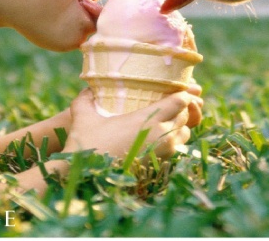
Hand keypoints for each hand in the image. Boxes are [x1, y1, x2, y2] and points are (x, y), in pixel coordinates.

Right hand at [63, 88, 202, 160]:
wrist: (87, 179)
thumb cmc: (87, 146)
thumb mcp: (83, 118)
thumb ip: (85, 100)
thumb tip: (87, 89)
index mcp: (148, 120)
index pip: (180, 101)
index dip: (182, 94)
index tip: (175, 90)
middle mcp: (161, 136)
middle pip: (185, 116)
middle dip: (180, 108)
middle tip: (167, 102)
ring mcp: (163, 153)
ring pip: (184, 134)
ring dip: (178, 126)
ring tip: (163, 120)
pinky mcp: (160, 166)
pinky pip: (176, 149)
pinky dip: (172, 141)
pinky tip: (156, 138)